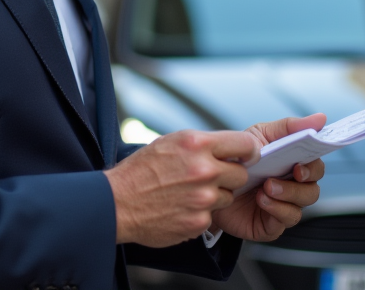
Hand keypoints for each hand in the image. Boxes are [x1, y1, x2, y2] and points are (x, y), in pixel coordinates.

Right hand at [105, 129, 257, 247]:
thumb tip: (227, 149)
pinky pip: (212, 215)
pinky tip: (180, 207)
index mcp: (196, 144)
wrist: (117, 203)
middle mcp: (204, 169)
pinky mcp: (200, 221)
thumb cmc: (140, 171)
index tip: (246, 157)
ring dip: (214, 195)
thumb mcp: (169, 143)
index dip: (247, 151)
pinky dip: (200, 213)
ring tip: (187, 193)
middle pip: (240, 174)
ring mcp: (204, 198)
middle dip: (229, 176)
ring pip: (228, 196)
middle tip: (208, 177)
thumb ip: (200, 145)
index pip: (244, 144)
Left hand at [211, 113, 325, 241]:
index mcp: (292, 164)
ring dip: (289, 193)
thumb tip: (320, 118)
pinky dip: (277, 208)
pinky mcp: (273, 223)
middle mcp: (292, 186)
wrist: (209, 186)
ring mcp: (284, 205)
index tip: (303, 161)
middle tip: (292, 172)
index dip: (314, 164)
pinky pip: (286, 218)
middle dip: (304, 180)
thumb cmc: (237, 160)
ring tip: (268, 186)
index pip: (315, 165)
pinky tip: (262, 199)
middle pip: (313, 187)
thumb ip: (289, 127)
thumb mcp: (259, 136)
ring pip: (303, 204)